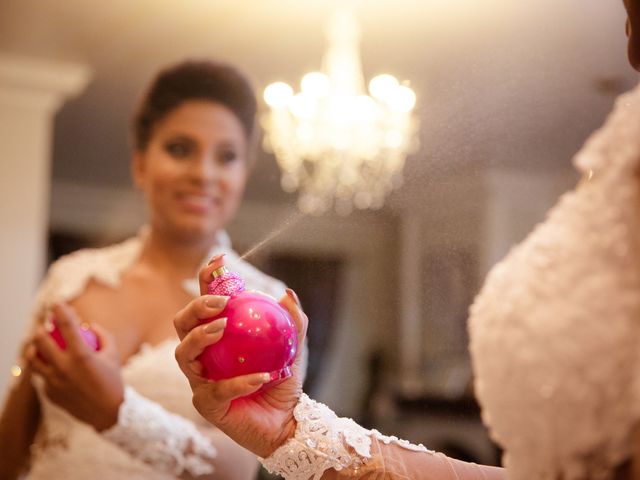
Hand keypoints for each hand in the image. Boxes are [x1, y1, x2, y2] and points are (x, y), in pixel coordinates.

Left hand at [27, 303, 123, 431]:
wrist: (109, 412)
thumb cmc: (113, 379)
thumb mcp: (113, 354)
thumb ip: (102, 335)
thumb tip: (89, 325)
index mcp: (81, 355)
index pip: (67, 326)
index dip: (61, 310)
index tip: (56, 302)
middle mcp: (63, 368)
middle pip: (41, 341)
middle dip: (41, 330)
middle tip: (46, 327)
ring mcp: (54, 382)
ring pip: (34, 361)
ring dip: (35, 350)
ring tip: (39, 346)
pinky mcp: (50, 394)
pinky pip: (43, 377)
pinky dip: (47, 369)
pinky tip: (54, 368)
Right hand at [174, 262, 307, 457]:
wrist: (286, 422)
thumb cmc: (282, 382)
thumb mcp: (293, 349)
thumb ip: (293, 323)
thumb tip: (288, 294)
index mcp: (218, 335)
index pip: (206, 302)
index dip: (206, 279)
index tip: (221, 260)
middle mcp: (203, 355)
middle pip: (182, 323)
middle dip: (196, 306)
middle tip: (221, 302)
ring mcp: (200, 379)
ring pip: (183, 353)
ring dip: (200, 336)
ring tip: (222, 327)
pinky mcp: (206, 405)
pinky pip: (215, 390)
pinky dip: (238, 381)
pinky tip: (260, 377)